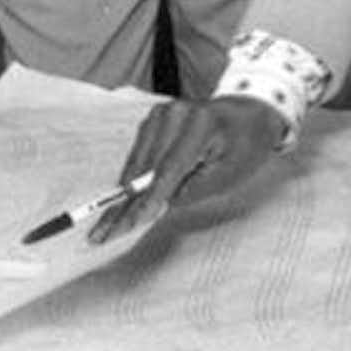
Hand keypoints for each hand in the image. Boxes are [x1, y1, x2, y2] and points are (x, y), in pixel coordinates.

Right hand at [88, 95, 286, 243]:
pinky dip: (132, 181)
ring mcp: (161, 115)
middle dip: (123, 207)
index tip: (126, 227)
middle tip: (102, 236)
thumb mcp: (228, 175)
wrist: (249, 114)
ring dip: (122, 197)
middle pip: (144, 169)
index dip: (144, 202)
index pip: (167, 171)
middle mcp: (175, 114)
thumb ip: (190, 191)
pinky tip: (121, 204)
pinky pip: (138, 157)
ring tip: (104, 227)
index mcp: (200, 125)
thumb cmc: (245, 147)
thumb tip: (152, 207)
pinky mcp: (153, 121)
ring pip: (136, 165)